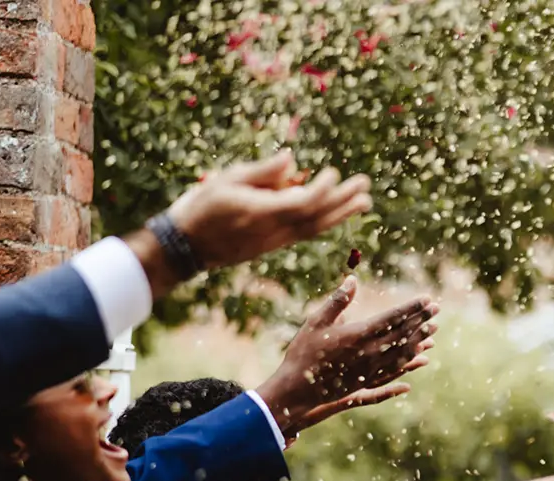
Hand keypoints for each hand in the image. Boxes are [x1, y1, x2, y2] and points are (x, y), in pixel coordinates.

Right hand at [164, 152, 371, 271]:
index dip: (324, 190)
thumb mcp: (227, 180)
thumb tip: (292, 159)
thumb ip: (262, 172)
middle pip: (318, 217)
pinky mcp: (274, 245)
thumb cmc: (202, 206)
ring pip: (316, 228)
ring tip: (364, 201)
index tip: (335, 173)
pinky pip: (306, 233)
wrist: (187, 247)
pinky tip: (338, 213)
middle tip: (366, 187)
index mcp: (262, 213)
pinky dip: (325, 222)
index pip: (304, 203)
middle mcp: (274, 231)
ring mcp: (276, 241)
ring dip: (341, 215)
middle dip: (344, 203)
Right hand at [254, 276, 436, 437]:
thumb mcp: (316, 321)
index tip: (428, 299)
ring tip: (433, 329)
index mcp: (359, 335)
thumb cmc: (304, 352)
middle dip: (422, 320)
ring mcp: (372, 368)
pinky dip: (410, 358)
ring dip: (420, 339)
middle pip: (404, 334)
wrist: (299, 389)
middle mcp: (370, 352)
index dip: (413, 308)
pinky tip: (418, 354)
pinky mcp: (370, 380)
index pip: (394, 318)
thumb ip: (337, 301)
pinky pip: (396, 368)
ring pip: (403, 352)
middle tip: (437, 309)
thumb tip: (353, 279)